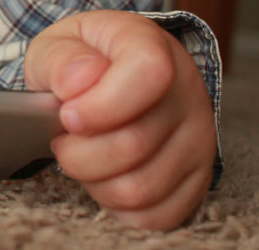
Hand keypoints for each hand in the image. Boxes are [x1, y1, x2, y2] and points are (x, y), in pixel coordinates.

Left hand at [23, 10, 215, 229]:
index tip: (68, 115)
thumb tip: (76, 84)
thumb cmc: (83, 59)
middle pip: (133, 145)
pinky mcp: (198, 178)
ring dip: (94, 181)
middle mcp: (187, 92)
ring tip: (82, 156)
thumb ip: (60, 59)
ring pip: (141, 188)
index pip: (148, 74)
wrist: (115, 73)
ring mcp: (199, 139)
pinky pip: (156, 215)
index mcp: (152, 47)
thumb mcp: (59, 43)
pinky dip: (116, 206)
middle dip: (78, 152)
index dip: (101, 105)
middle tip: (63, 139)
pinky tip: (103, 177)